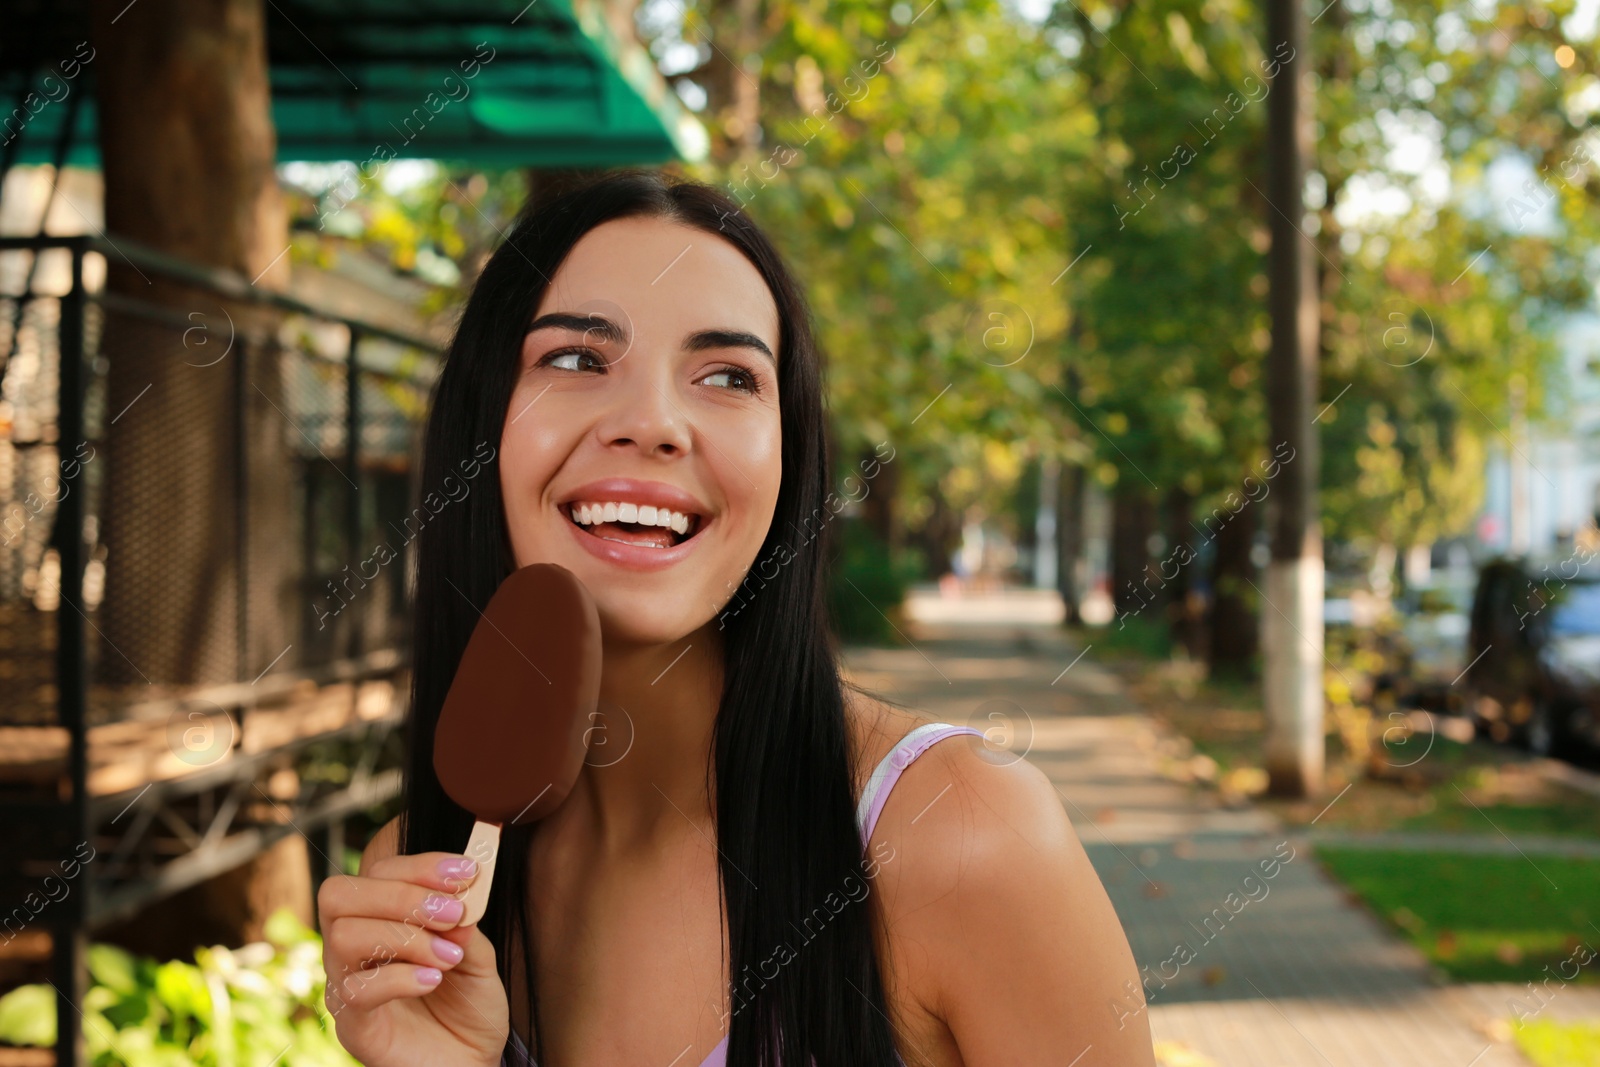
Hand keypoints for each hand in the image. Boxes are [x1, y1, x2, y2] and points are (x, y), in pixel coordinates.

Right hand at [318, 852, 509, 1066]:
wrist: (470, 1063)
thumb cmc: (468, 1007)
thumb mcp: (478, 956)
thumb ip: (465, 925)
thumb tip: (460, 896)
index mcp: (378, 920)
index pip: (378, 873)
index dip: (420, 865)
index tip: (466, 872)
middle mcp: (352, 949)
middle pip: (340, 895)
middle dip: (402, 895)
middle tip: (452, 914)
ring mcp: (346, 986)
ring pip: (344, 936)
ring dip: (405, 937)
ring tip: (448, 956)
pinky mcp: (353, 1026)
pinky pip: (356, 990)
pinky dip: (401, 977)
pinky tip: (434, 981)